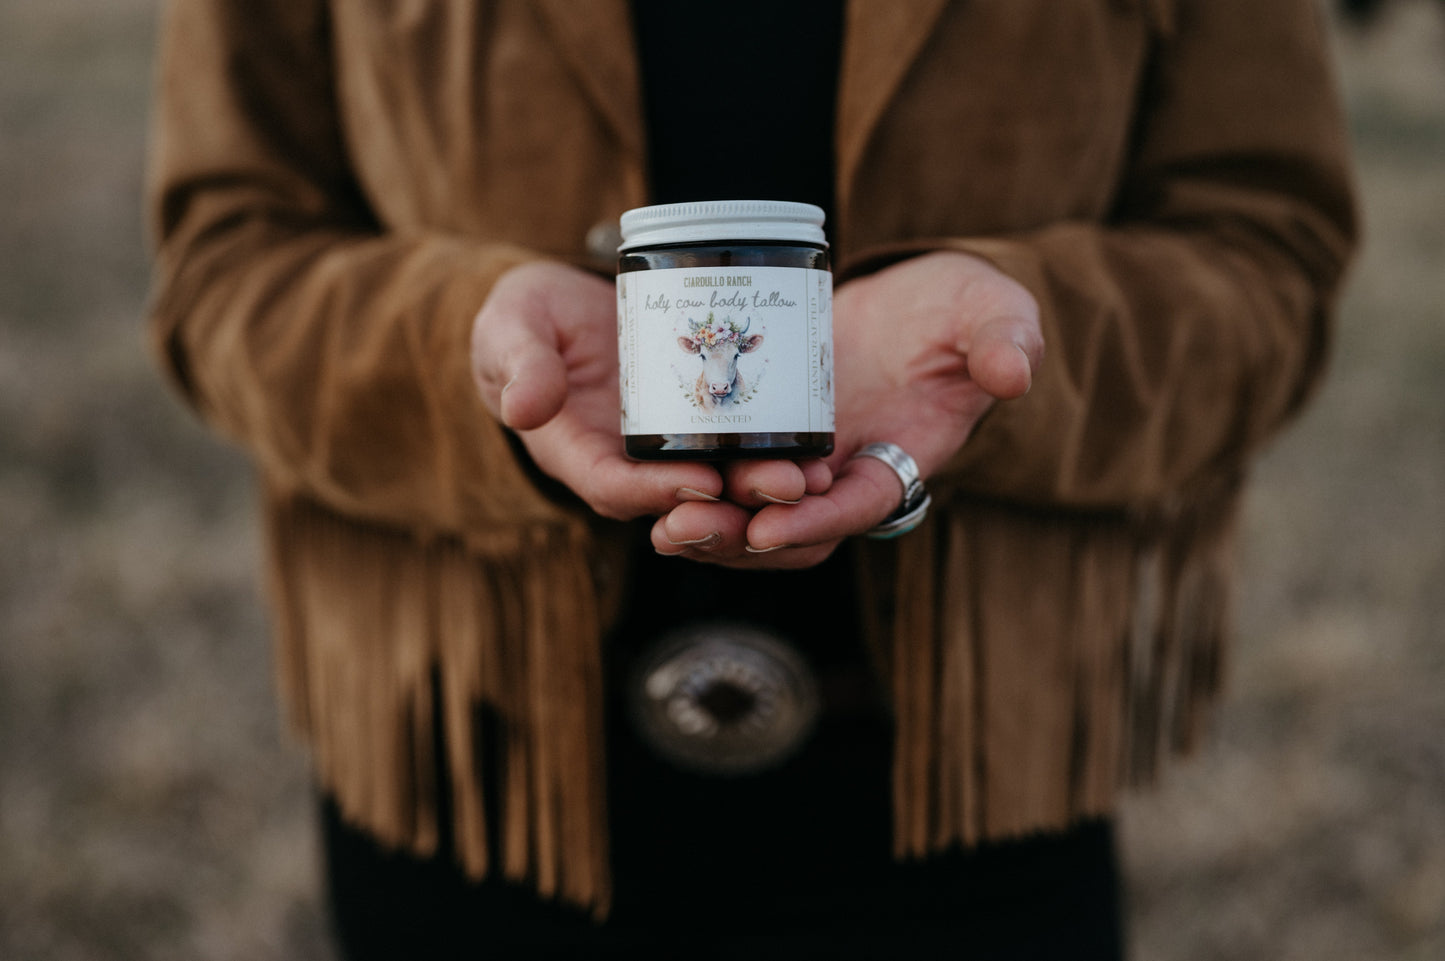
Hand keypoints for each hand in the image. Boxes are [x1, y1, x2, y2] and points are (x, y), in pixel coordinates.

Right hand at [471, 261, 815, 519]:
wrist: (558, 309)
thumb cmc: (526, 318)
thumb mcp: (510, 328)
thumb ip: (521, 363)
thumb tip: (522, 409)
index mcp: (573, 451)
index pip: (613, 486)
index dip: (656, 490)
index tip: (702, 479)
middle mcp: (625, 462)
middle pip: (680, 498)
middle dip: (734, 502)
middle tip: (785, 486)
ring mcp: (664, 448)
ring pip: (719, 483)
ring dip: (767, 486)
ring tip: (817, 476)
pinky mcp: (696, 425)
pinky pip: (737, 448)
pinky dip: (778, 452)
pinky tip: (825, 448)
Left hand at [651, 251, 1041, 566]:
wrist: (914, 297)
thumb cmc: (961, 311)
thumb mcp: (993, 313)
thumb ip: (1004, 340)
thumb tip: (1015, 372)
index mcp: (901, 458)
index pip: (859, 505)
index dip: (817, 520)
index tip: (770, 526)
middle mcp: (845, 472)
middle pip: (790, 525)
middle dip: (738, 534)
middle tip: (684, 526)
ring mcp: (802, 455)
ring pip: (749, 510)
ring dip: (705, 522)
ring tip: (656, 520)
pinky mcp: (765, 428)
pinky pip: (725, 468)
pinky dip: (691, 481)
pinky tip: (647, 478)